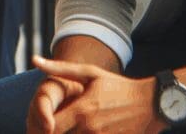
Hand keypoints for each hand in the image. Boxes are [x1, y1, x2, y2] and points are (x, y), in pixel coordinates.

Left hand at [31, 55, 162, 133]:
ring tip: (66, 128)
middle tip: (49, 127)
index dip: (42, 126)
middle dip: (51, 133)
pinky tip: (82, 132)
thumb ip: (60, 69)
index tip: (40, 122)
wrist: (151, 104)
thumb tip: (35, 60)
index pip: (49, 127)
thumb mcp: (90, 74)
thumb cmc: (118, 87)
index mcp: (81, 111)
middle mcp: (89, 129)